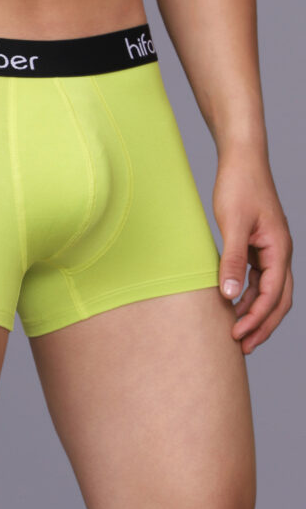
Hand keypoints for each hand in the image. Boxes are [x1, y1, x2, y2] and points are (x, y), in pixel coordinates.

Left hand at [213, 148, 293, 353]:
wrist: (241, 161)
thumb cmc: (239, 186)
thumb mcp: (233, 224)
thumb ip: (232, 260)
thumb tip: (228, 295)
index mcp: (279, 249)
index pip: (272, 294)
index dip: (256, 318)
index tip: (237, 335)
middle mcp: (279, 252)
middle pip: (278, 299)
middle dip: (262, 324)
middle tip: (243, 347)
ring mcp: (271, 249)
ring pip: (269, 291)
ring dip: (255, 312)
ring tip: (237, 332)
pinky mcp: (258, 245)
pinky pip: (258, 278)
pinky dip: (248, 294)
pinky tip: (233, 304)